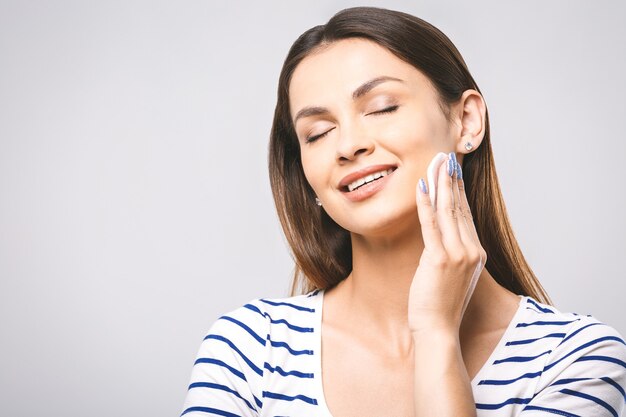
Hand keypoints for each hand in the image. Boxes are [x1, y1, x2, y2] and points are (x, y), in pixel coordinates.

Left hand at [408, 152, 485, 333]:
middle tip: (445, 156)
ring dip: (440, 184)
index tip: (454, 171)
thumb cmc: (441, 306)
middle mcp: (471, 250)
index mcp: (476, 253)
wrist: (438, 330)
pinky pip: (431, 225)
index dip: (459, 190)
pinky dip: (426, 204)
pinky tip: (421, 187)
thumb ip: (453, 256)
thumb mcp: (454, 276)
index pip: (466, 214)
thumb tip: (444, 240)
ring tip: (436, 163)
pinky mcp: (439, 259)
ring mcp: (458, 254)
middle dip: (451, 179)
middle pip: (459, 207)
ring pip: (448, 211)